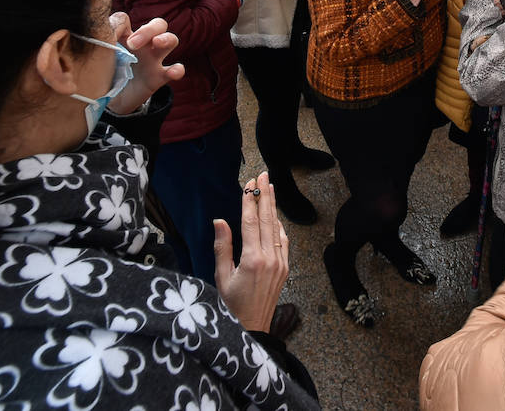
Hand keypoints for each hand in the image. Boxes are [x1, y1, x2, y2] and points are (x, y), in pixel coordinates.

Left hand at [105, 13, 182, 114]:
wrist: (110, 98)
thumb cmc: (107, 72)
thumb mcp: (102, 55)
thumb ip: (104, 40)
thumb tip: (106, 30)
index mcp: (126, 36)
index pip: (126, 20)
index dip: (120, 24)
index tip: (112, 37)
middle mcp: (144, 44)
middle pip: (158, 24)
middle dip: (148, 30)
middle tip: (132, 44)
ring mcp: (154, 59)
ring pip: (171, 40)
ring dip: (166, 38)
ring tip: (157, 43)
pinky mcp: (159, 77)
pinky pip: (176, 70)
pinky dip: (177, 70)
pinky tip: (173, 72)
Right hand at [214, 171, 288, 331]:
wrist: (252, 329)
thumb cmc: (231, 306)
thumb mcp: (221, 277)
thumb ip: (222, 247)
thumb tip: (220, 221)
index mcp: (252, 260)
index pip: (250, 222)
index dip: (250, 201)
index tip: (249, 183)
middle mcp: (270, 259)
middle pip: (266, 220)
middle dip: (264, 195)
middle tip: (263, 175)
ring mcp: (280, 263)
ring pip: (277, 228)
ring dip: (272, 207)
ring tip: (270, 188)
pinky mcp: (285, 269)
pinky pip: (283, 241)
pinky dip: (279, 226)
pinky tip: (275, 215)